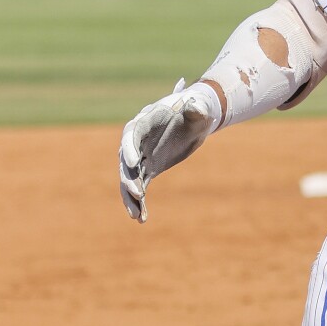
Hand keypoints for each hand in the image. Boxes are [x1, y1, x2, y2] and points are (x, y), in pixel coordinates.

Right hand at [118, 79, 221, 222]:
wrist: (197, 118)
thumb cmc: (197, 110)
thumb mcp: (200, 109)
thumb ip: (197, 110)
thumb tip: (197, 107)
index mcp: (145, 121)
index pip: (131, 134)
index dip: (130, 148)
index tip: (134, 162)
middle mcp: (137, 140)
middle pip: (126, 160)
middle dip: (129, 177)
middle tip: (137, 193)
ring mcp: (141, 155)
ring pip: (129, 178)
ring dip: (130, 196)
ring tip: (136, 215)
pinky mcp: (148, 168)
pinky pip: (139, 186)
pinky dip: (139, 201)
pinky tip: (142, 218)